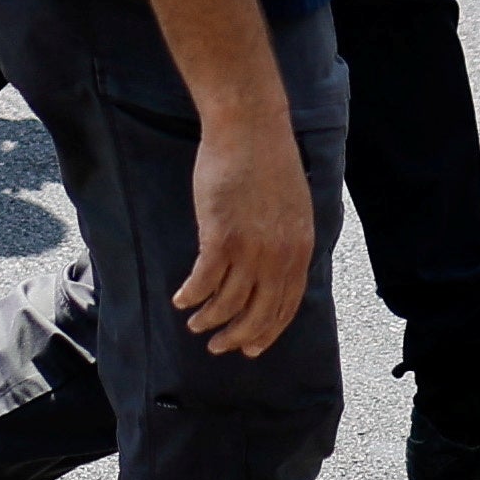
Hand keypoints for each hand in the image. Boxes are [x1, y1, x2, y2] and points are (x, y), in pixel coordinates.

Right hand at [174, 100, 314, 357]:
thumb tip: (274, 266)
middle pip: (258, 313)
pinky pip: (204, 281)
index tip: (250, 348)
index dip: (266, 332)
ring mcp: (250, 249)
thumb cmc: (268, 162)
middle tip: (219, 347)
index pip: (285, 307)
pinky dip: (191, 296)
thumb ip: (286, 240)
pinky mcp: (220, 237)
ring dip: (209, 320)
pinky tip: (180, 300)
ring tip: (195, 325)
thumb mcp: (293, 208)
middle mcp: (278, 257)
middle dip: (237, 337)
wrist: (251, 130)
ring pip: (228, 303)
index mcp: (299, 251)